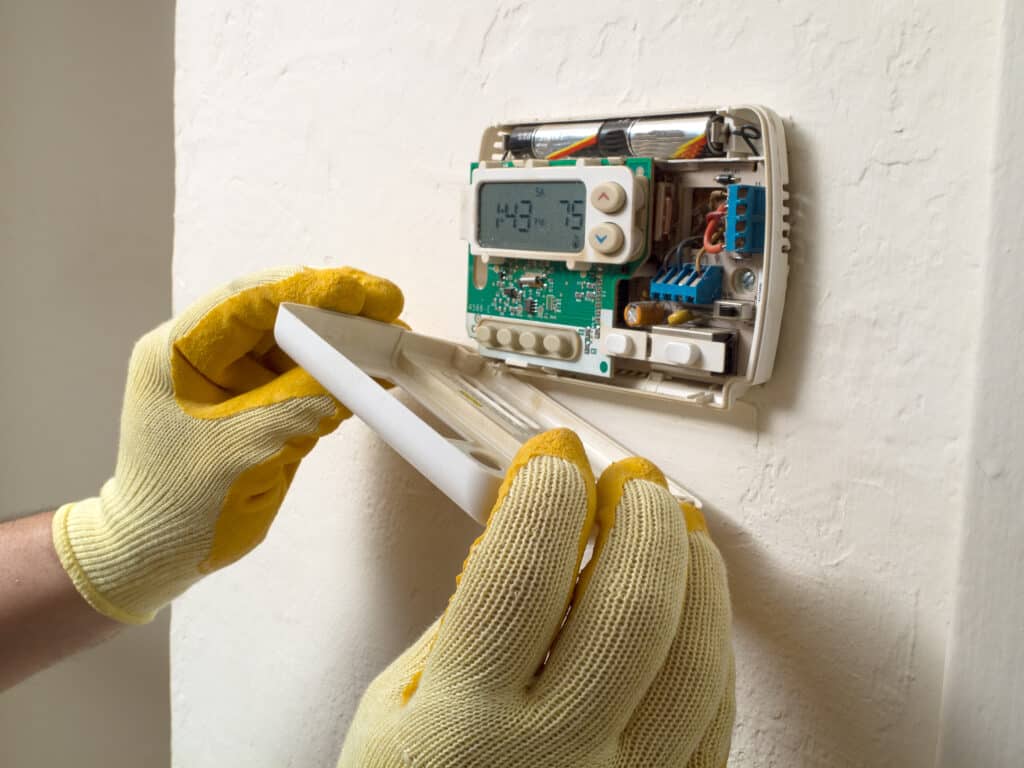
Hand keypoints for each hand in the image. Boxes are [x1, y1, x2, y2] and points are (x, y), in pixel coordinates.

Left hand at [52, 265, 402, 623]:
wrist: (159, 554)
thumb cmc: (179, 505)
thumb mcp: (243, 451)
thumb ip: (300, 406)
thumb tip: (359, 373)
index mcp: (180, 351)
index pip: (247, 300)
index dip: (308, 288)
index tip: (360, 292)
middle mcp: (207, 354)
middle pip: (277, 312)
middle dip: (335, 308)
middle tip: (388, 305)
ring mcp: (236, 378)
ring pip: (298, 342)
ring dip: (344, 340)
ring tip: (392, 337)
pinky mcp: (261, 403)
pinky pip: (305, 376)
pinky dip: (341, 374)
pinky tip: (377, 372)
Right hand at [339, 428, 734, 767]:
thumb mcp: (391, 714)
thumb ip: (462, 625)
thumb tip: (533, 539)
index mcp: (461, 728)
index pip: (522, 572)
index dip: (547, 494)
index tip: (556, 460)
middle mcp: (552, 763)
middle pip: (633, 608)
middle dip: (642, 519)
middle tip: (633, 483)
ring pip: (696, 660)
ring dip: (696, 574)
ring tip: (678, 529)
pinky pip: (713, 721)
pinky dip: (710, 648)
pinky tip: (694, 610)